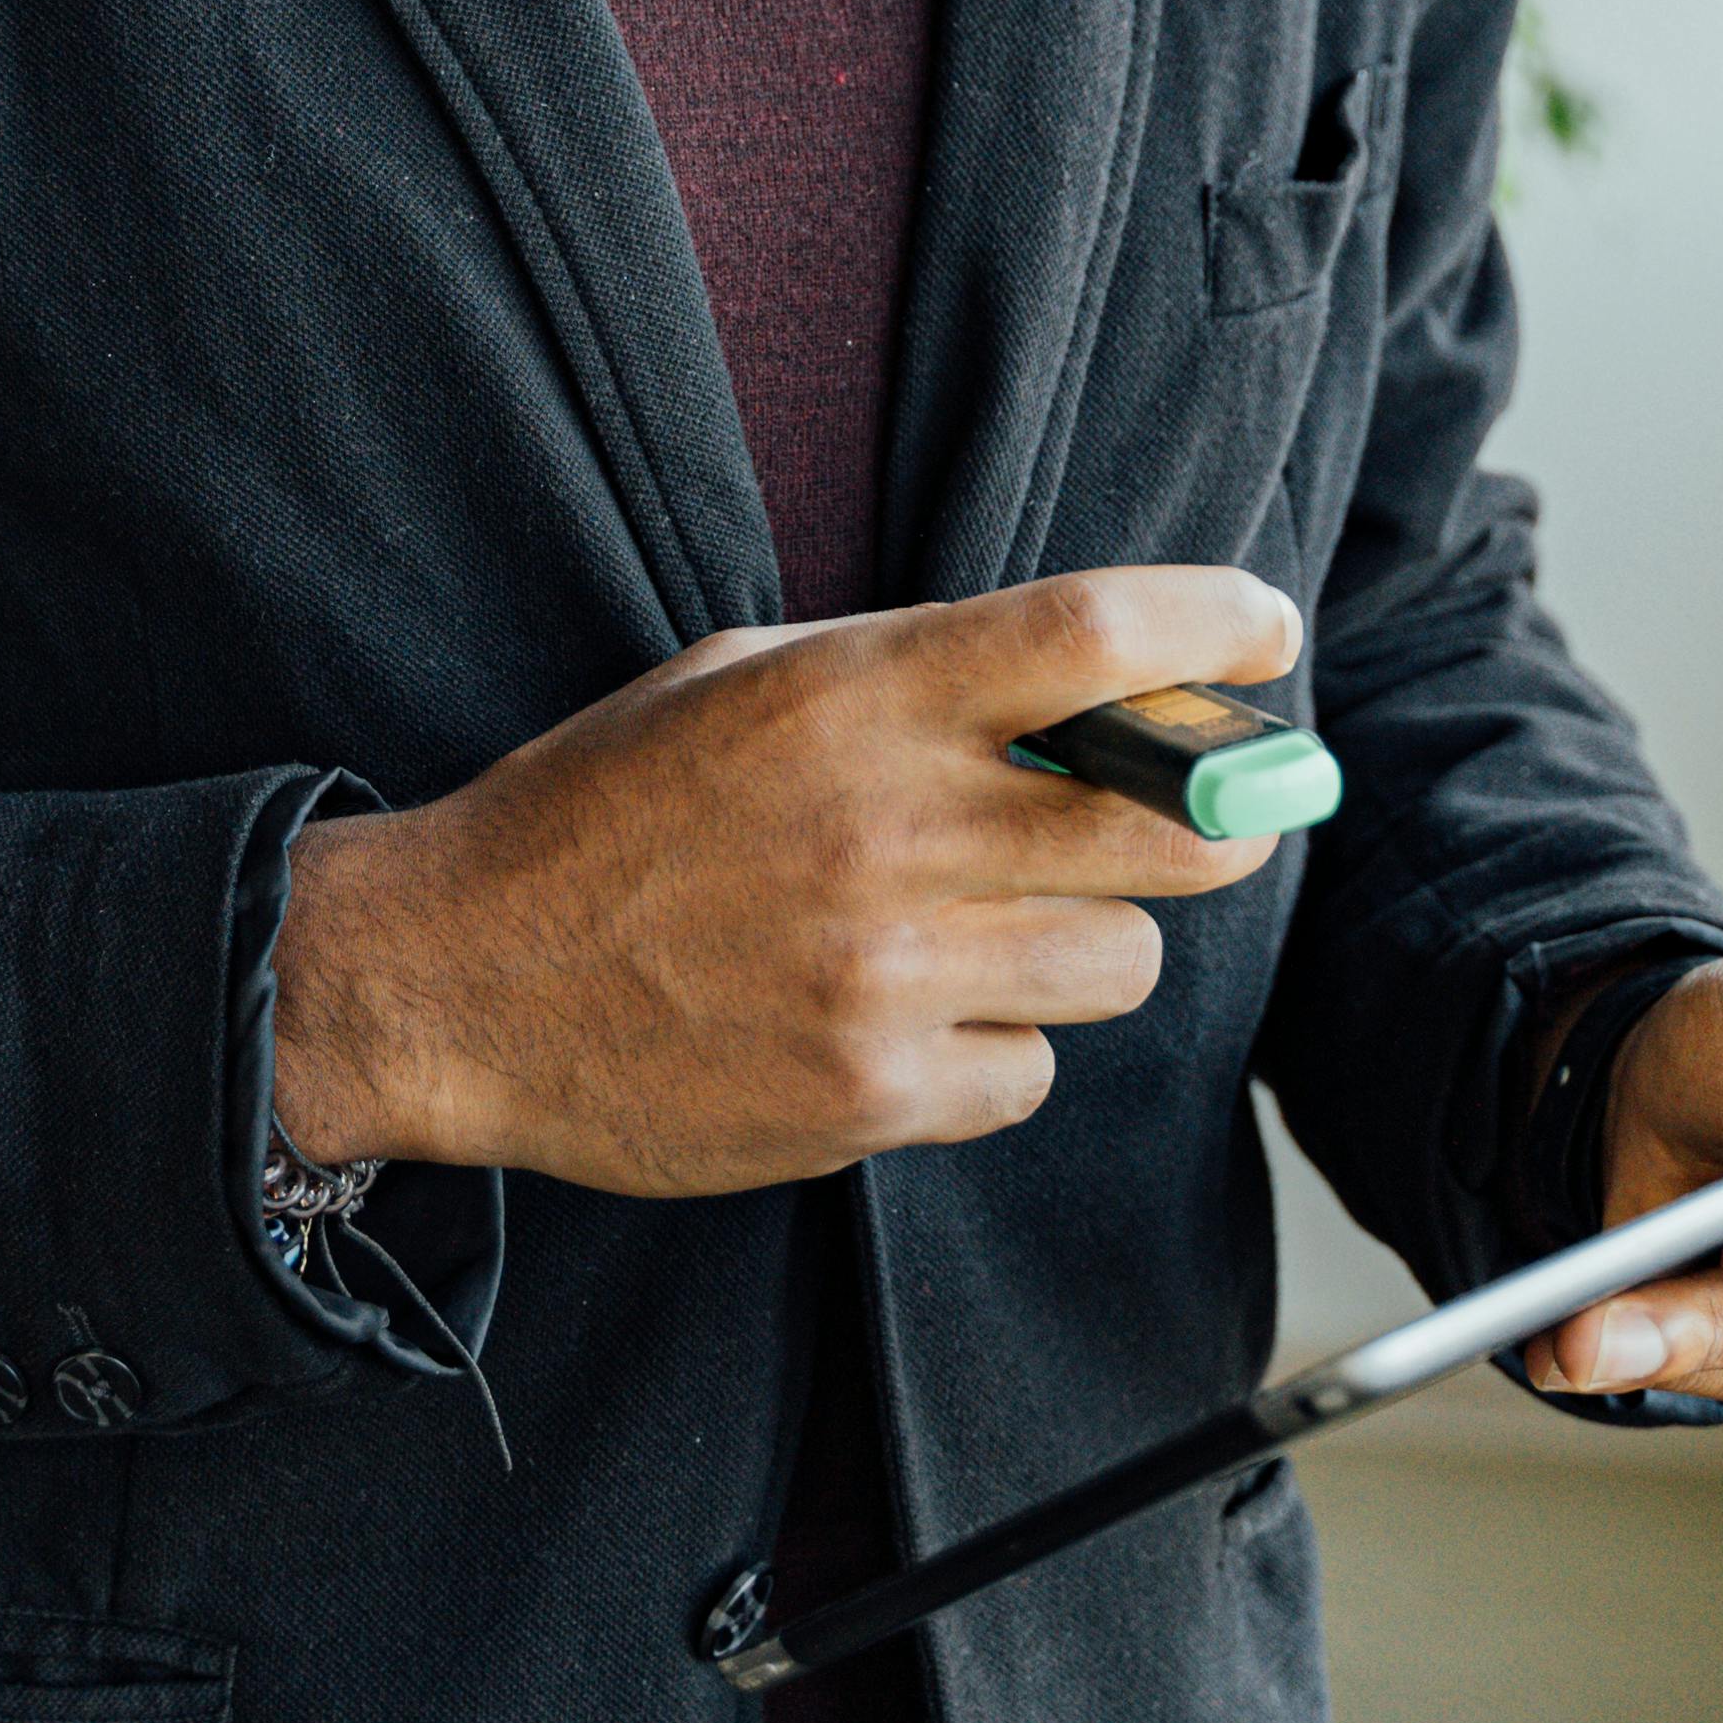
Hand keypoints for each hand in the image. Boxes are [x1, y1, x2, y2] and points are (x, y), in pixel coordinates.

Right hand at [268, 568, 1301, 1197]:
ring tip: (989, 930)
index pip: (1096, 635)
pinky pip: (1028, 1074)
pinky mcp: (870, 1096)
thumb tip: (1086, 686)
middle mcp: (889, 829)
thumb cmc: (600, 814)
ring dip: (1085, 941)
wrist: (456, 981)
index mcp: (855, 696)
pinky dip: (996, 1051)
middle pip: (1170, 820)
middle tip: (1206, 809)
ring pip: (1118, 961)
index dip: (1217, 626)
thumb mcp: (738, 682)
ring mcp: (885, 975)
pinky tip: (909, 1020)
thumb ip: (902, 674)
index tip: (1267, 635)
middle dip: (1220, 812)